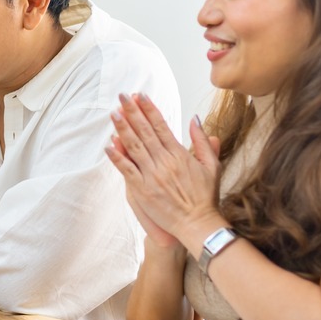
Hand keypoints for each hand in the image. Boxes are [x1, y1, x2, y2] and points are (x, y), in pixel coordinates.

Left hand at [104, 93, 223, 249]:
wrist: (197, 224)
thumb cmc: (205, 197)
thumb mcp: (212, 166)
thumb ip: (203, 142)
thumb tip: (195, 119)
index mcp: (180, 154)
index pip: (161, 126)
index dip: (149, 109)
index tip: (140, 95)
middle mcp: (164, 162)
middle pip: (145, 131)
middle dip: (133, 112)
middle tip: (122, 96)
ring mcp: (152, 175)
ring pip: (134, 147)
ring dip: (122, 128)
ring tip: (113, 113)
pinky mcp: (142, 190)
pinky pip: (127, 170)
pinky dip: (117, 157)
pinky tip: (108, 145)